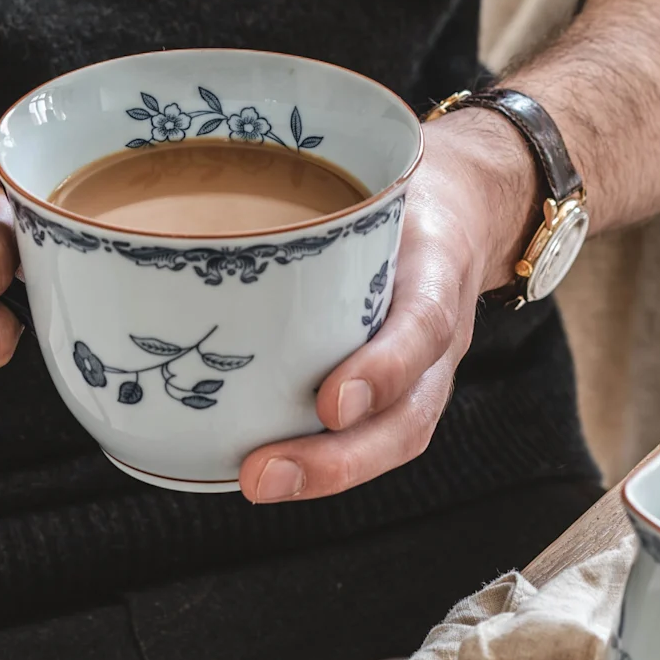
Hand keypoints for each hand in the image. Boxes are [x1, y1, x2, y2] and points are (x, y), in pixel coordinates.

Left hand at [238, 110, 537, 501]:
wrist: (466, 204)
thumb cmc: (401, 191)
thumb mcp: (378, 174)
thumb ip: (315, 186)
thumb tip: (193, 177)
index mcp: (435, 268)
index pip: (421, 324)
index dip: (381, 370)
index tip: (330, 405)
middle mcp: (439, 333)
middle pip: (408, 415)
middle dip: (339, 458)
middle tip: (261, 476)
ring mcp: (427, 371)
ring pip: (394, 439)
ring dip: (329, 474)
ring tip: (259, 485)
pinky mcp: (404, 389)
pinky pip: (374, 435)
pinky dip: (324, 461)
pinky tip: (263, 469)